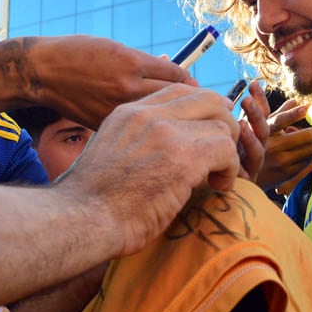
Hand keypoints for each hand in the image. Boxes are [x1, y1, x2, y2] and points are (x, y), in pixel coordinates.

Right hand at [17, 36, 193, 128]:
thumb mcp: (119, 50)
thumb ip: (150, 66)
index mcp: (132, 63)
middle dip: (192, 107)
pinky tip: (153, 134)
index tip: (200, 94)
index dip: (193, 87)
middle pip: (175, 101)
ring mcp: (116, 110)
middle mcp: (126, 87)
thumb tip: (183, 81)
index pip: (178, 77)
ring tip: (181, 126)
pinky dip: (148, 133)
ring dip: (173, 123)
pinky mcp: (105, 126)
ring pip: (158, 120)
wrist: (42, 72)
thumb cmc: (82, 54)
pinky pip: (137, 131)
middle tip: (200, 113)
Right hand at [55, 84, 240, 258]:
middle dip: (223, 124)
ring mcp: (166, 133)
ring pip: (222, 125)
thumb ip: (137, 142)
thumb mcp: (110, 153)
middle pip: (208, 98)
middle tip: (220, 153)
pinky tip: (219, 186)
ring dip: (227, 152)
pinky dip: (231, 170)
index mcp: (129, 112)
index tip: (207, 134)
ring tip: (217, 176)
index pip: (179, 92)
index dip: (202, 111)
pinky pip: (227, 150)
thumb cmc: (90, 201)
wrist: (80, 219)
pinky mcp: (183, 158)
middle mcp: (148, 115)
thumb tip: (164, 152)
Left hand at [235, 81, 269, 180]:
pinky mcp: (245, 182)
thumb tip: (282, 93)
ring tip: (241, 124)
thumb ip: (263, 113)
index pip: (264, 114)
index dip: (260, 100)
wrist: (239, 188)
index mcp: (259, 135)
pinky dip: (238, 165)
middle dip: (256, 114)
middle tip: (246, 99)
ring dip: (250, 138)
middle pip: (263, 130)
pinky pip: (243, 174)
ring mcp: (253, 165)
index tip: (253, 83)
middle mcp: (260, 148)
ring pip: (256, 152)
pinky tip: (231, 156)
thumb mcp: (250, 132)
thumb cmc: (243, 156)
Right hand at [255, 98, 311, 193]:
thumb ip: (279, 113)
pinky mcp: (287, 173)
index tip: (306, 107)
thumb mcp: (261, 128)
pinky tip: (304, 153)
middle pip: (308, 136)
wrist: (245, 178)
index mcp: (265, 132)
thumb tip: (294, 100)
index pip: (280, 119)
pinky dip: (310, 155)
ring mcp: (280, 161)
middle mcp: (272, 146)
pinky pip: (308, 161)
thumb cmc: (254, 147)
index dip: (294, 113)